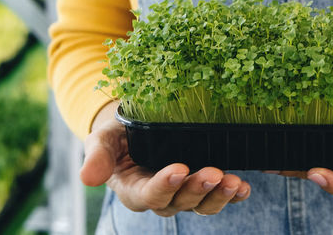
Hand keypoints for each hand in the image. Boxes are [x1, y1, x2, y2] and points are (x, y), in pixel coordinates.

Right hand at [80, 101, 251, 215]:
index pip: (150, 195)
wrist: (136, 128)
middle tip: (214, 173)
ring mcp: (184, 194)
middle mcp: (162, 197)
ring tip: (234, 182)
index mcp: (134, 189)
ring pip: (202, 204)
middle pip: (180, 202)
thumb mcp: (102, 140)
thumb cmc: (117, 135)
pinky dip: (234, 195)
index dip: (165, 185)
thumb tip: (87, 179)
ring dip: (219, 196)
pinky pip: (219, 197)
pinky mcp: (203, 186)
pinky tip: (245, 188)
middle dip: (197, 189)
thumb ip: (98, 157)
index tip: (179, 169)